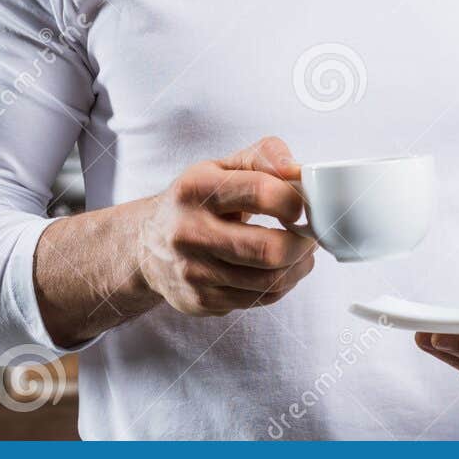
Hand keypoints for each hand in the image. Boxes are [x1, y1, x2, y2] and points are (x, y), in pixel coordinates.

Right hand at [137, 136, 316, 316]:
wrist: (147, 246)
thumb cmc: (197, 200)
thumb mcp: (221, 166)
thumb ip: (263, 157)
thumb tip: (298, 170)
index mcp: (197, 189)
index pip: (262, 192)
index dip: (295, 200)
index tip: (303, 203)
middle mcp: (189, 232)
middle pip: (269, 249)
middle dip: (303, 242)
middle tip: (311, 233)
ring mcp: (193, 272)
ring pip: (269, 281)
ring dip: (299, 266)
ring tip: (303, 251)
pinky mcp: (200, 301)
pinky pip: (259, 299)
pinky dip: (283, 285)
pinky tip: (283, 269)